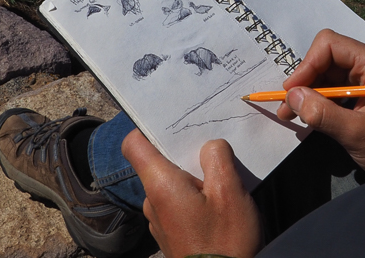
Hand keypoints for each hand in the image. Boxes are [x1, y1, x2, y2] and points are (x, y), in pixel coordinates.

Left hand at [122, 129, 261, 257]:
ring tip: (221, 183)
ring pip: (171, 184)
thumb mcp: (230, 193)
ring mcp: (159, 221)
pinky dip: (194, 198)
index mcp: (160, 185)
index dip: (148, 127)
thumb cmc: (225, 241)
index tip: (172, 123)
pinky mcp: (170, 234)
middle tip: (213, 152)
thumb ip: (217, 158)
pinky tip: (217, 206)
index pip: (134, 144)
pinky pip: (177, 204)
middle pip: (159, 162)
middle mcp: (152, 201)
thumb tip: (209, 146)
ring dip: (193, 179)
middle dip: (184, 154)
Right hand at [276, 29, 364, 172]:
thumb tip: (291, 96)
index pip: (331, 45)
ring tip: (291, 113)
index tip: (292, 90)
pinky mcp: (363, 90)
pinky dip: (318, 98)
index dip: (307, 64)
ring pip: (327, 71)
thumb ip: (322, 114)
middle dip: (304, 79)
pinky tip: (307, 114)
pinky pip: (334, 85)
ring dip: (307, 90)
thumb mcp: (356, 132)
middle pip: (326, 57)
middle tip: (286, 105)